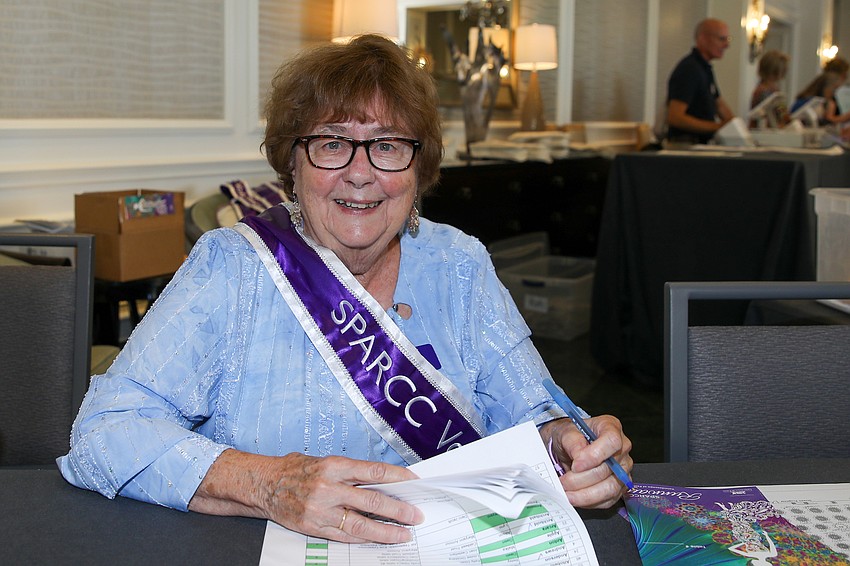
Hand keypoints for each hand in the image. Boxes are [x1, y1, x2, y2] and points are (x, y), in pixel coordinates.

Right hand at [190, 450, 422, 543]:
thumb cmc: (294, 469)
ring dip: (385, 530)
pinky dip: (363, 538)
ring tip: (403, 533)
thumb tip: (382, 482)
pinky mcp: (313, 527)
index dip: (397, 478)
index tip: (414, 483)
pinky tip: (377, 539)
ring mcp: (321, 510)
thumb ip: (350, 472)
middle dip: (398, 509)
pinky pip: (344, 536)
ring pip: (360, 523)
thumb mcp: (323, 461)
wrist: (263, 484)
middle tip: (416, 515)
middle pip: (371, 500)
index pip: (373, 472)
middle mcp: (328, 487)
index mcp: (333, 466)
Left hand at [539, 415, 632, 508]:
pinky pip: (608, 500)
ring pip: (610, 488)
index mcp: (611, 427)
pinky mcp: (619, 487)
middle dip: (582, 479)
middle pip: (609, 469)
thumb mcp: (565, 432)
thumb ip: (572, 441)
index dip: (595, 455)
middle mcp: (622, 448)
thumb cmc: (570, 437)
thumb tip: (579, 455)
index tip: (576, 464)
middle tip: (564, 481)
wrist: (568, 448)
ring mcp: (622, 469)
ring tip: (567, 493)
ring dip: (585, 495)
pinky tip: (575, 497)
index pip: (612, 441)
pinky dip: (589, 502)